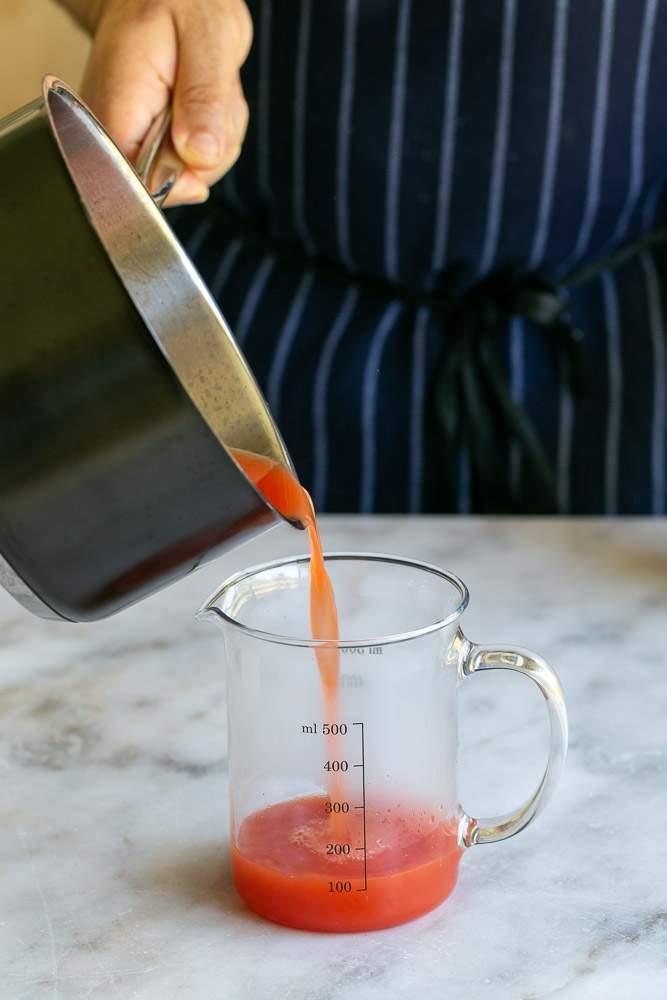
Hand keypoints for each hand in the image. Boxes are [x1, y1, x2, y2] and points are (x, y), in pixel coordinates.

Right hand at [76, 0, 251, 205]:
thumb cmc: (183, 2)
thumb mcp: (208, 39)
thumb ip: (205, 99)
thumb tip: (199, 156)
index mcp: (118, 106)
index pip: (138, 182)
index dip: (180, 179)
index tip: (202, 144)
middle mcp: (113, 129)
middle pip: (168, 184)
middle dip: (207, 152)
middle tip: (209, 98)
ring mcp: (129, 137)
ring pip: (188, 174)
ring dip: (213, 138)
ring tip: (203, 89)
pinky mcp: (146, 141)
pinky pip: (191, 162)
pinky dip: (209, 137)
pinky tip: (200, 101)